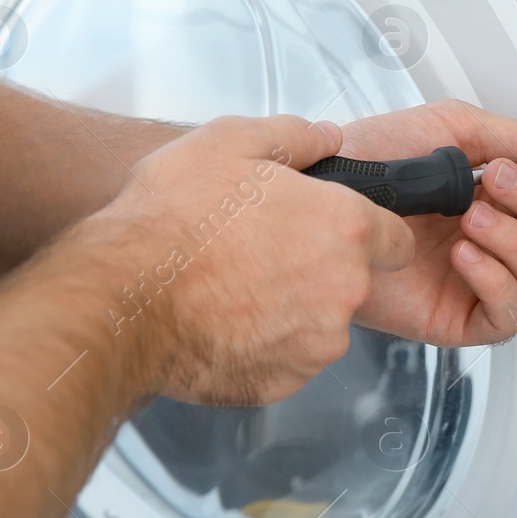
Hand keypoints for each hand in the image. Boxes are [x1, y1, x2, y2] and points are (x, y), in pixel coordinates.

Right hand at [90, 114, 414, 404]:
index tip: (334, 231)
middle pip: (354, 282)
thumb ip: (294, 135)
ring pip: (320, 324)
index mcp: (345, 229)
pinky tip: (221, 320)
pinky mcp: (283, 382)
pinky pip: (286, 359)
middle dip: (319, 269)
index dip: (368, 233)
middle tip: (262, 251)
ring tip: (233, 285)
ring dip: (291, 309)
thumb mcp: (230, 142)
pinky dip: (262, 344)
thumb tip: (325, 136)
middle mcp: (343, 291)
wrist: (120, 297)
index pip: (396, 239)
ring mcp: (316, 344)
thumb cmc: (171, 221)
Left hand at [334, 100, 516, 346]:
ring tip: (472, 217)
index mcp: (506, 196)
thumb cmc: (370, 162)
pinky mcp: (460, 317)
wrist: (318, 198)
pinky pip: (510, 315)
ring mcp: (483, 280)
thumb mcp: (453, 131)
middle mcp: (502, 239)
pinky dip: (497, 282)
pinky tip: (465, 256)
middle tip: (500, 182)